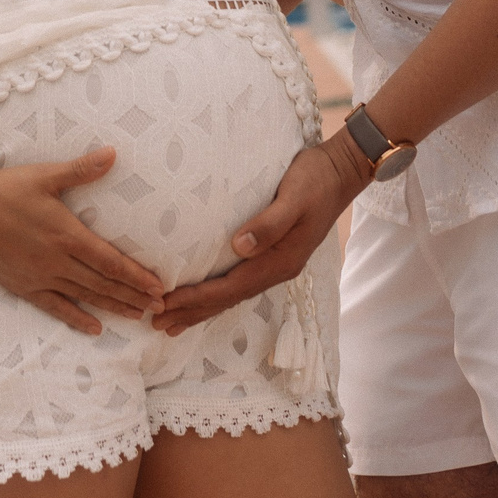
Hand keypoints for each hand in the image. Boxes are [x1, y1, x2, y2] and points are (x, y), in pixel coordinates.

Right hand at [0, 148, 167, 335]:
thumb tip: (113, 154)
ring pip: (84, 297)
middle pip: (103, 284)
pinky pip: (55, 307)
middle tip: (159, 309)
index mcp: (66, 235)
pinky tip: (94, 328)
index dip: (136, 276)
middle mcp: (57, 262)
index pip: (110, 261)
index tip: (159, 287)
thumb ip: (81, 169)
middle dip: (133, 296)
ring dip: (113, 308)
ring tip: (137, 317)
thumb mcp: (44, 176)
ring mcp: (39, 277)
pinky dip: (76, 319)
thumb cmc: (4, 189)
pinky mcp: (23, 287)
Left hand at [150, 134, 368, 335]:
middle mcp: (277, 269)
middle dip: (193, 312)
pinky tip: (205, 294)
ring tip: (173, 321)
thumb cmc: (315, 180)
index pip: (230, 287)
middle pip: (228, 298)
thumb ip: (270, 223)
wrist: (341, 172)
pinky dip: (218, 293)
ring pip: (233, 293)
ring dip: (202, 307)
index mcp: (280, 261)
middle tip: (156, 324)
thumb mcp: (295, 197)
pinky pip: (240, 281)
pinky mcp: (274, 254)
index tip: (166, 304)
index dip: (196, 298)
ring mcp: (277, 264)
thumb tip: (239, 247)